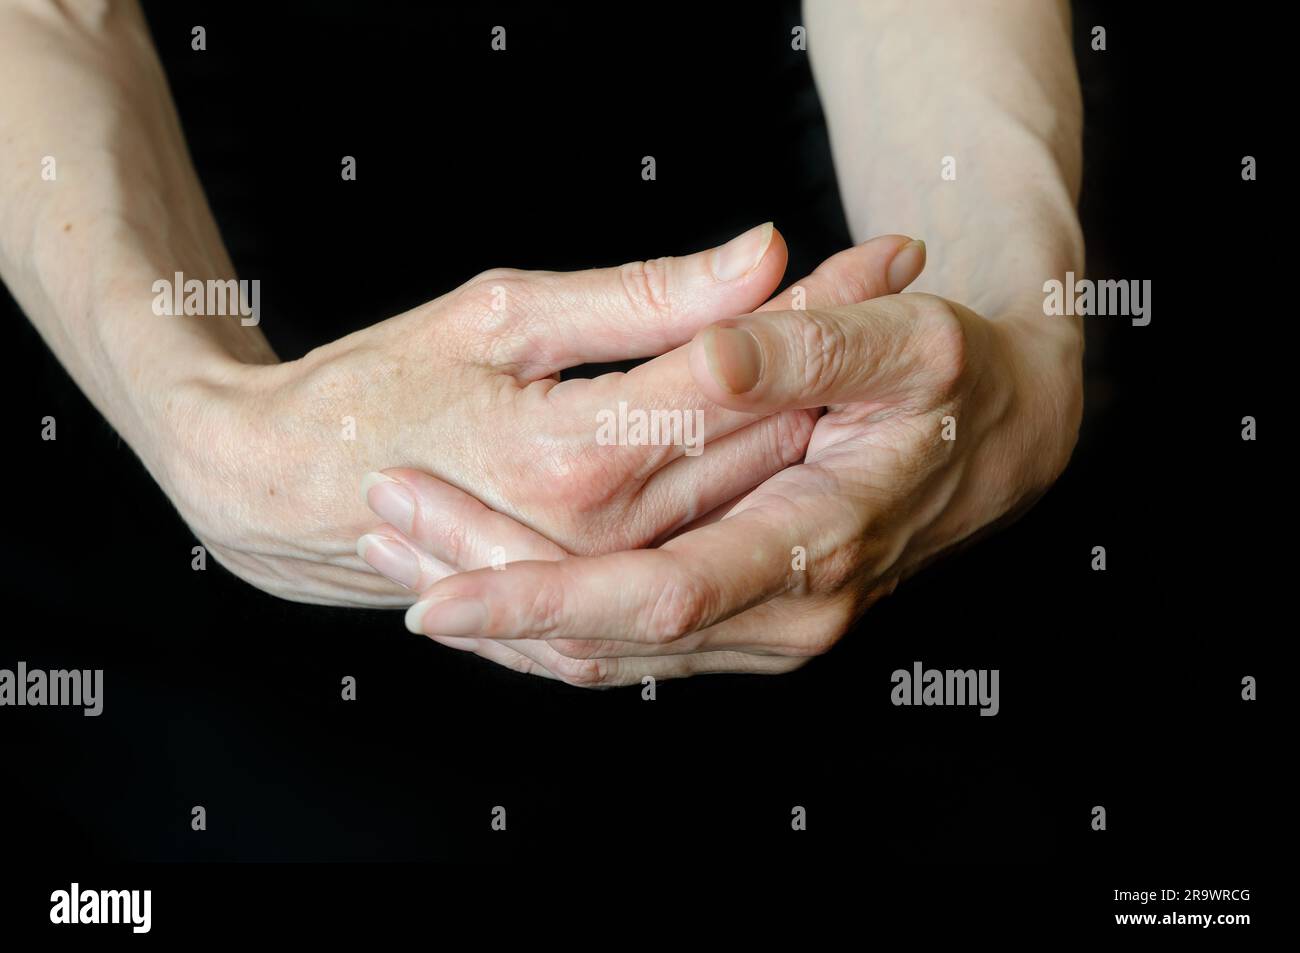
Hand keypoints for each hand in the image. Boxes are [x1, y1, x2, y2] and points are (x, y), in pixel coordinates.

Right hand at [164, 224, 843, 604]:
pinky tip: (786, 472)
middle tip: (887, 298)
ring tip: (856, 378)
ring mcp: (597, 589)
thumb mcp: (501, 313)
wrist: (287, 491)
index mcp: (580, 456)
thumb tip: (762, 254)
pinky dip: (754, 512)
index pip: (740, 377)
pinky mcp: (582, 617)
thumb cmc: (376, 386)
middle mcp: (602, 538)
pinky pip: (701, 575)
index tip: (879, 259)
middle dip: (833, 369)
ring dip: (811, 446)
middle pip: (761, 450)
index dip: (815, 308)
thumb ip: (640, 300)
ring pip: (747, 517)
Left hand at [364, 237, 1055, 686]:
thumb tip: (705, 359)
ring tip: (403, 551)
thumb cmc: (947, 379)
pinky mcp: (744, 624)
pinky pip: (625, 649)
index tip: (434, 586)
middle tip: (384, 531)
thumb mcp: (899, 339)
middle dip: (487, 594)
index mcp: (817, 547)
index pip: (655, 597)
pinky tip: (475, 572)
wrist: (995, 440)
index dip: (541, 595)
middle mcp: (788, 616)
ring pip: (604, 656)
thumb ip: (799, 347)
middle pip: (607, 639)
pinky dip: (542, 619)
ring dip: (501, 612)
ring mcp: (764, 630)